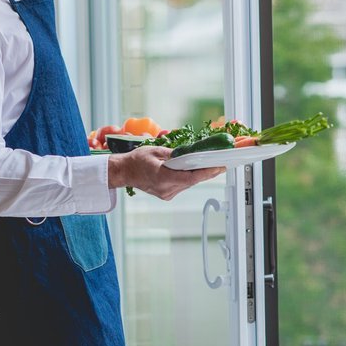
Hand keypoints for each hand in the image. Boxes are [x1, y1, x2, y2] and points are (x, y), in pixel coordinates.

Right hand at [108, 145, 224, 200]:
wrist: (124, 172)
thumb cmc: (136, 160)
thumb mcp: (156, 151)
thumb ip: (174, 154)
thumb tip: (190, 154)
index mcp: (162, 178)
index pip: (190, 177)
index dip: (207, 173)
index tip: (219, 167)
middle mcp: (166, 189)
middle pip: (192, 181)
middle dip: (207, 172)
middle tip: (221, 164)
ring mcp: (166, 193)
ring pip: (188, 183)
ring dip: (199, 175)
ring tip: (211, 166)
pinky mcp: (167, 194)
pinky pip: (182, 185)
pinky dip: (189, 178)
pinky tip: (195, 171)